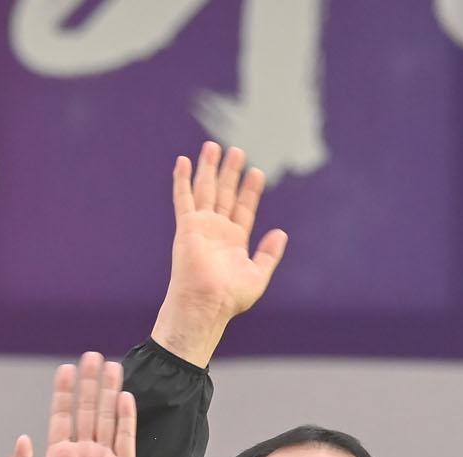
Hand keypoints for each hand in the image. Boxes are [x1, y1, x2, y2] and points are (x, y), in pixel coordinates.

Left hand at [8, 353, 135, 456]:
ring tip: (112, 366)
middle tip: (92, 356)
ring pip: (107, 418)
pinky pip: (125, 438)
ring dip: (109, 392)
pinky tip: (124, 397)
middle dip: (89, 383)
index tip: (66, 369)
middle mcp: (82, 455)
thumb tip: (22, 437)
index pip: (62, 418)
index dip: (64, 393)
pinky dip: (125, 417)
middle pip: (86, 410)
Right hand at [150, 141, 288, 366]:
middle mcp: (216, 231)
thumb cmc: (230, 297)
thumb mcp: (258, 274)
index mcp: (233, 241)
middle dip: (230, 172)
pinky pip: (184, 198)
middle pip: (224, 194)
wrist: (206, 303)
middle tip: (236, 151)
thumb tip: (280, 233)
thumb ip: (269, 254)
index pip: (243, 208)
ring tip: (213, 146)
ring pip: (205, 190)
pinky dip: (182, 179)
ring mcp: (200, 226)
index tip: (256, 172)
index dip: (250, 190)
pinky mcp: (187, 226)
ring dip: (208, 168)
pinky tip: (182, 161)